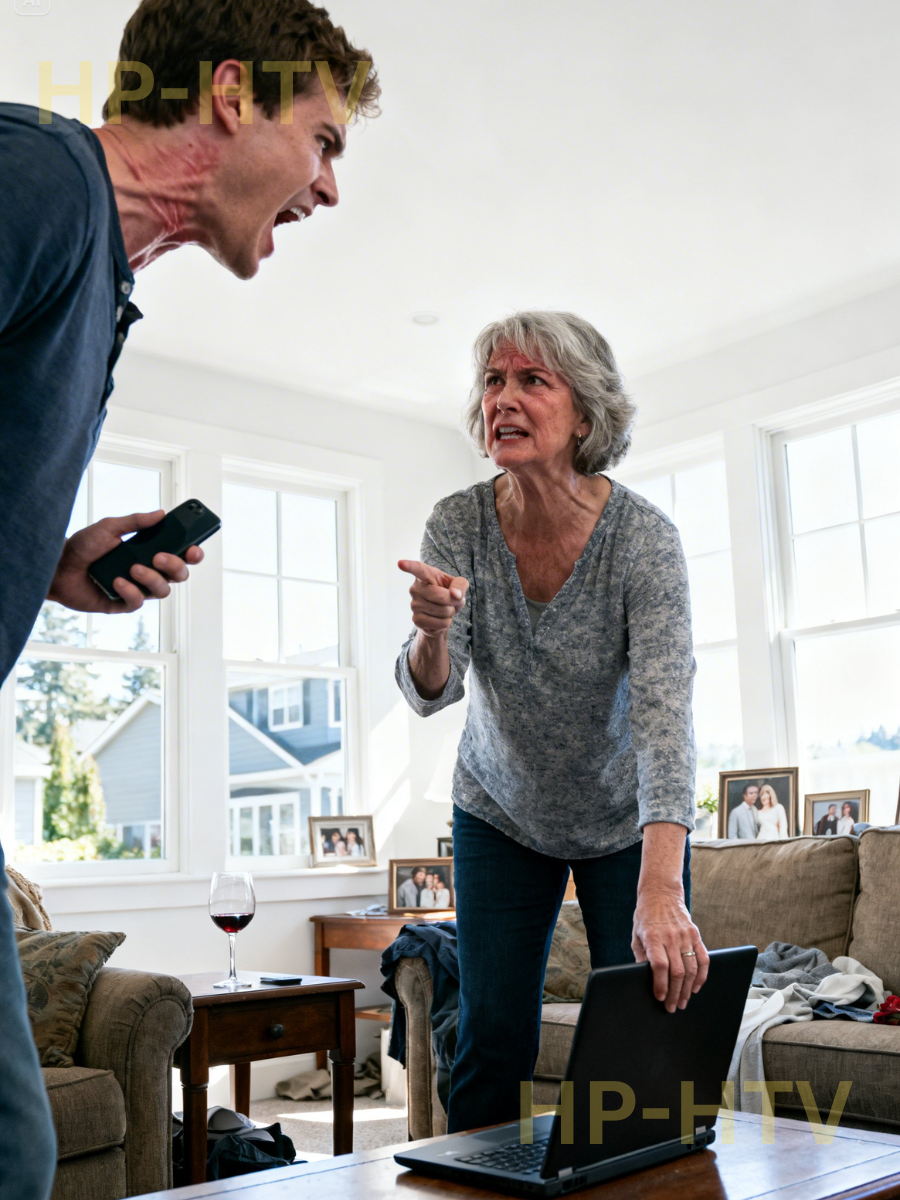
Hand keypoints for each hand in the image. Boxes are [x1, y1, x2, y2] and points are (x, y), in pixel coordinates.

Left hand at [47, 510, 204, 613]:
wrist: (57, 566)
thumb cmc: (83, 546)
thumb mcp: (109, 527)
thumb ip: (135, 521)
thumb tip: (160, 513)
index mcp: (148, 552)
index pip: (179, 554)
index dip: (192, 553)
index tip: (193, 548)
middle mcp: (147, 571)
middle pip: (179, 574)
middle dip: (175, 566)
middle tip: (159, 557)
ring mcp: (136, 588)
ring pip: (163, 590)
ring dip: (152, 579)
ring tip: (133, 569)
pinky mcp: (122, 603)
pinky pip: (138, 602)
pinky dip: (131, 591)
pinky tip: (117, 582)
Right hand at [398, 559, 468, 638]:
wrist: (442, 614)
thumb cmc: (449, 593)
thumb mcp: (459, 585)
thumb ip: (460, 585)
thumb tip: (456, 595)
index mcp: (426, 575)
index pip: (417, 569)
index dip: (409, 566)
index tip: (400, 563)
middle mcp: (416, 588)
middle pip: (440, 595)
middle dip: (453, 601)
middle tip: (451, 600)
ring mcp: (414, 605)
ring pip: (442, 611)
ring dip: (450, 612)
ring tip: (444, 609)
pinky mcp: (416, 619)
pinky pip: (440, 623)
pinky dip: (446, 622)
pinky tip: (440, 619)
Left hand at [631, 888, 709, 1013]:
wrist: (661, 894)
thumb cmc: (645, 916)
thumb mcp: (636, 935)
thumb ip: (641, 956)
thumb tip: (644, 978)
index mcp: (653, 937)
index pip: (659, 966)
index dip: (660, 984)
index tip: (660, 997)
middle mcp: (670, 937)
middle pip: (677, 972)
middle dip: (675, 993)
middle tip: (673, 1007)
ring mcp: (685, 936)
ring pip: (691, 969)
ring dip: (688, 989)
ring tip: (684, 1001)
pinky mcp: (695, 935)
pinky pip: (703, 959)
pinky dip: (702, 976)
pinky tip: (696, 986)